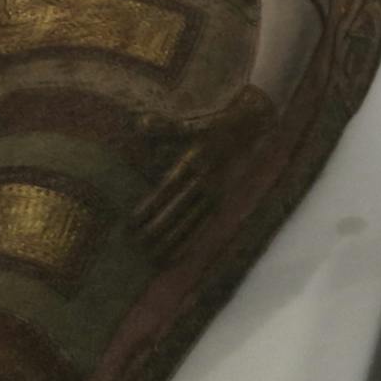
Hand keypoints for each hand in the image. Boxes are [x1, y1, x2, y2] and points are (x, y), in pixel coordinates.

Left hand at [129, 84, 276, 262]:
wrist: (248, 131)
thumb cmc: (211, 126)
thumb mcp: (187, 124)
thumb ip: (163, 127)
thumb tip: (141, 123)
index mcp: (194, 163)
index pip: (168, 190)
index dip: (151, 207)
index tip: (133, 222)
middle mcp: (205, 182)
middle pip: (179, 211)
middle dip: (159, 230)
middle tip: (139, 246)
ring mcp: (215, 194)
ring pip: (192, 223)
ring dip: (174, 241)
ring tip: (156, 257)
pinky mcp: (221, 202)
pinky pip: (204, 226)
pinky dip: (191, 242)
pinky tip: (178, 256)